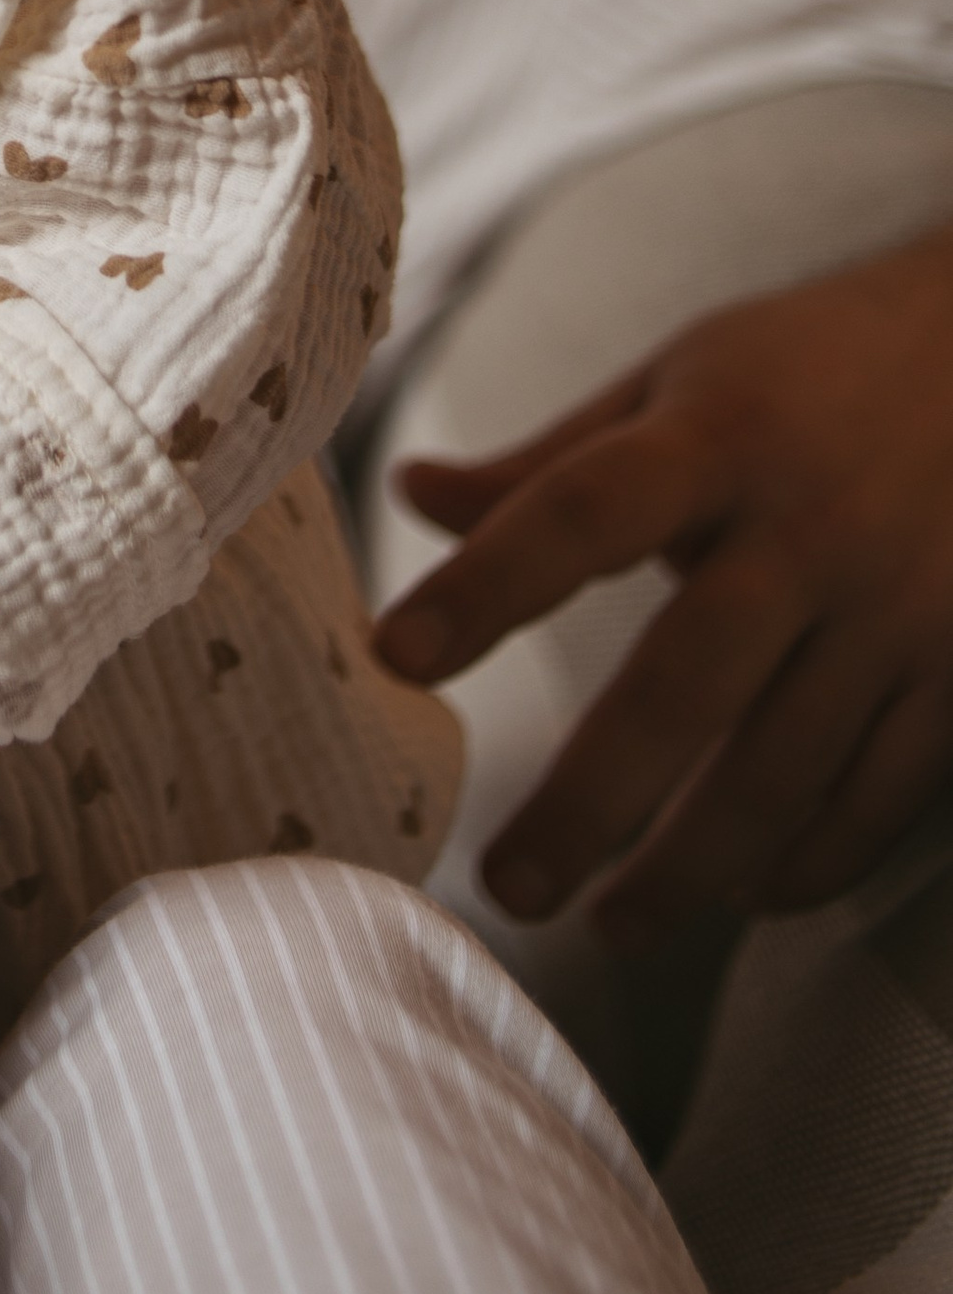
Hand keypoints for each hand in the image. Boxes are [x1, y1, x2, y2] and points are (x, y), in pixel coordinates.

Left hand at [373, 224, 952, 937]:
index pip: (582, 509)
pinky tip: (740, 895)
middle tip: (507, 883)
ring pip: (787, 771)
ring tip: (607, 924)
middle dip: (590, 797)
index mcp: (719, 437)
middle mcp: (809, 529)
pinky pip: (879, 797)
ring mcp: (897, 610)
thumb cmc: (808, 369)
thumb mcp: (676, 382)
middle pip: (686, 683)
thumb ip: (551, 463)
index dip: (488, 582)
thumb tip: (408, 492)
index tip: (395, 654)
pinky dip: (808, 862)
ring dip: (692, 867)